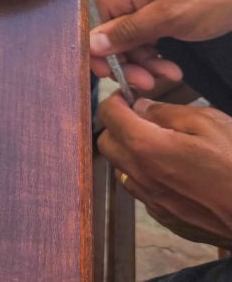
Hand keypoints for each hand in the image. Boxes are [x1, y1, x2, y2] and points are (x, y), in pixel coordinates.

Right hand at [89, 0, 231, 88]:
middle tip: (145, 82)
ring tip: (168, 76)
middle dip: (125, 63)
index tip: (110, 72)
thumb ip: (127, 31)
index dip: (95, 49)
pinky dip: (154, 60)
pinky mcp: (156, 22)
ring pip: (126, 46)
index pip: (90, 22)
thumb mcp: (167, 17)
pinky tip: (171, 70)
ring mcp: (141, 11)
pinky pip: (143, 45)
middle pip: (107, 37)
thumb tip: (91, 44)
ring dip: (143, 65)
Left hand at [97, 94, 231, 248]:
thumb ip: (167, 112)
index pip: (109, 115)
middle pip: (107, 144)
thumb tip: (142, 108)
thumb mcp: (209, 123)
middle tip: (142, 119)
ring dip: (131, 154)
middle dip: (118, 126)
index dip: (116, 101)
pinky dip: (148, 178)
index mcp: (147, 147)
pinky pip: (144, 193)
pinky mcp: (168, 219)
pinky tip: (174, 172)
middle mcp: (142, 176)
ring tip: (161, 146)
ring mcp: (154, 201)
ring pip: (123, 170)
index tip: (127, 96)